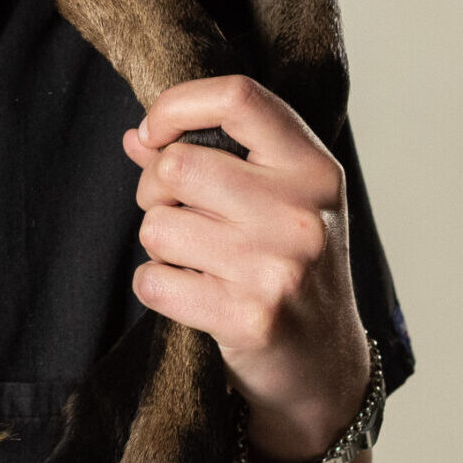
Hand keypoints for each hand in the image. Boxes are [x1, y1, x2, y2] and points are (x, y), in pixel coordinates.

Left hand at [123, 78, 369, 462]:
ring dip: (158, 244)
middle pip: (177, 165)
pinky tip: (194, 295)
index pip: (238, 97)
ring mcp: (278, 268)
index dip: (177, 105)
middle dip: (155, 189)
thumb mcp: (273, 199)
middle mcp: (301, 215)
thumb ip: (209, 157)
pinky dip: (157, 287)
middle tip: (178, 213)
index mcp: (313, 169)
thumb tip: (137, 138)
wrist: (325, 365)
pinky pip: (152, 281)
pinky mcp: (250, 319)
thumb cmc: (289, 264)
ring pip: (157, 225)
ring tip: (197, 260)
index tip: (155, 132)